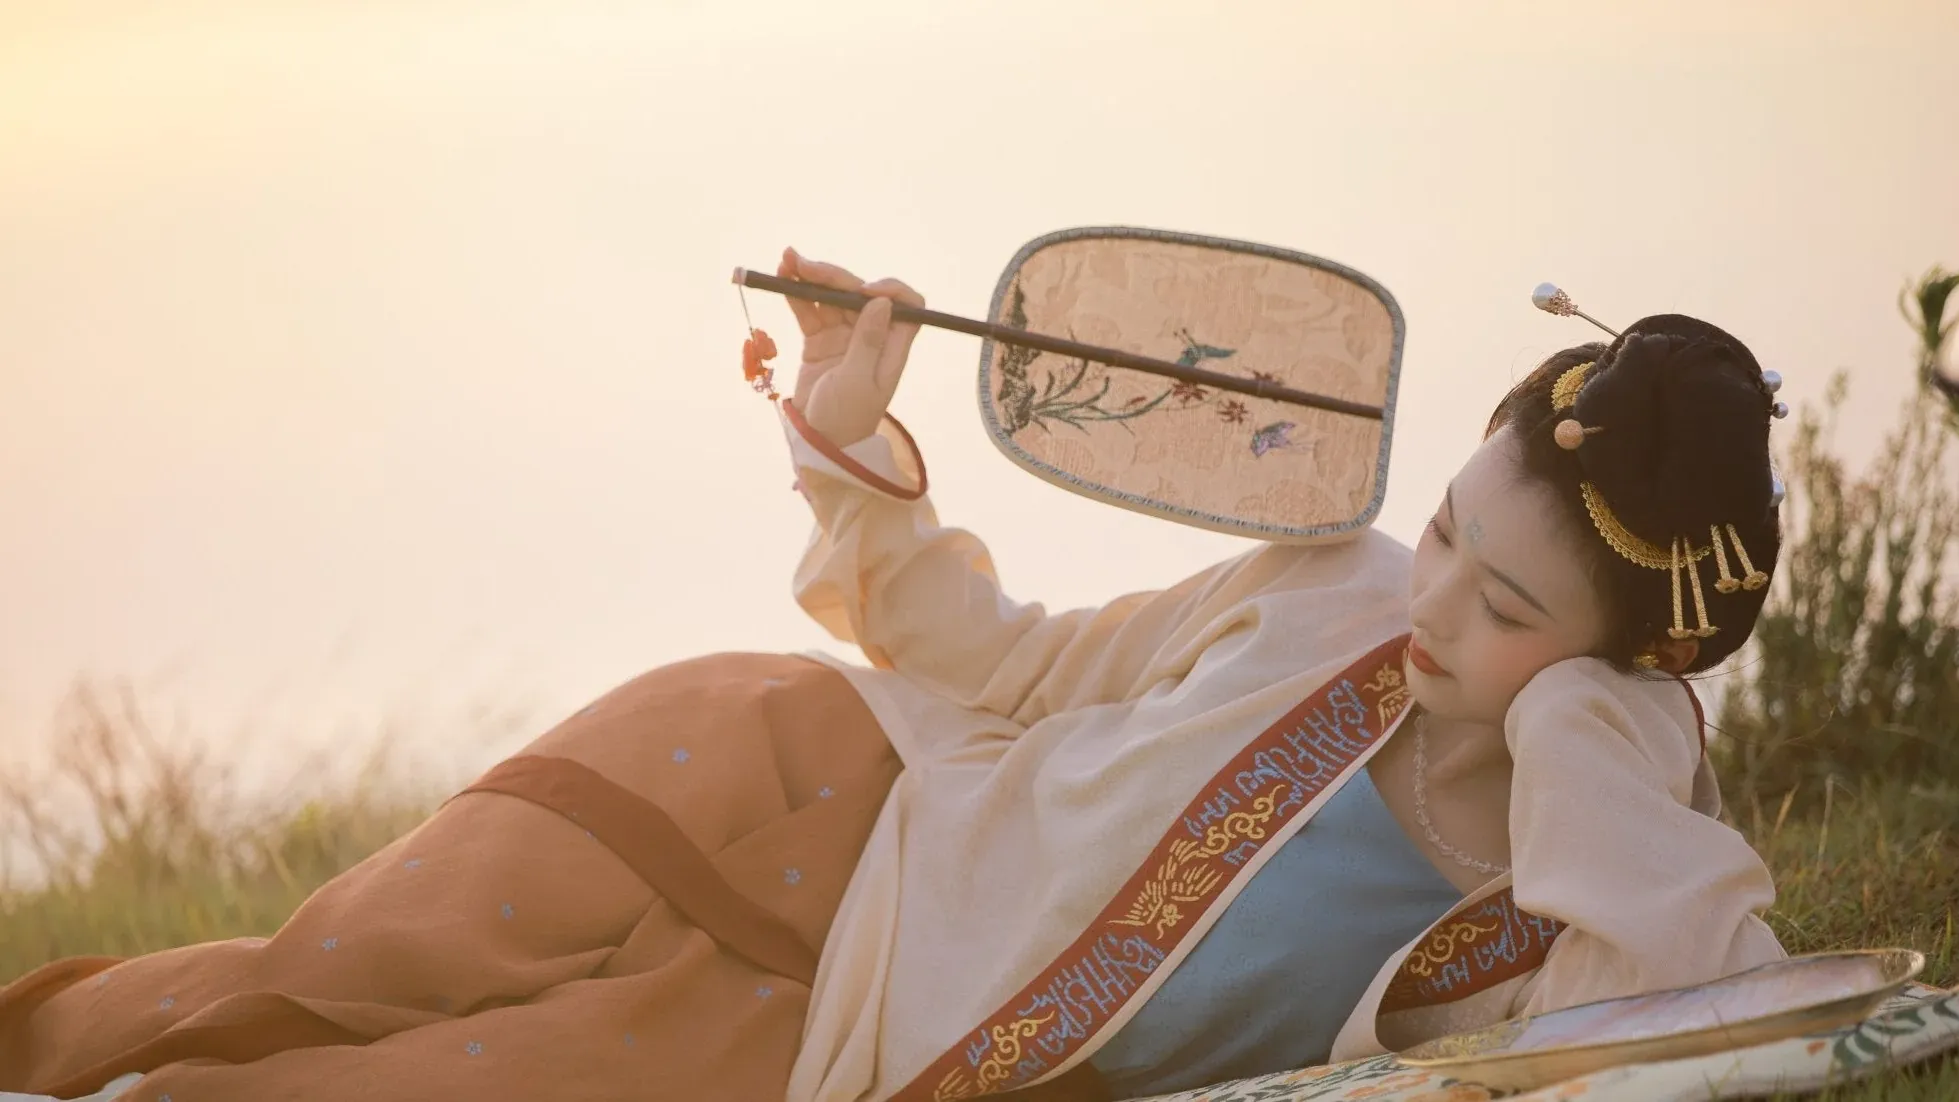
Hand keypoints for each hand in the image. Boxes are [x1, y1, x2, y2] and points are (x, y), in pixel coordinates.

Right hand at [779, 247, 924, 446]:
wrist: (819, 443)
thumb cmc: (846, 419)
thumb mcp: (858, 382)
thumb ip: (868, 341)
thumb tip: (881, 301)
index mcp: (892, 346)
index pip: (906, 305)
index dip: (889, 290)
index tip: (863, 290)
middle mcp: (871, 335)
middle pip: (858, 294)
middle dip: (833, 277)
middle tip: (802, 265)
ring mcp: (844, 336)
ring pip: (831, 298)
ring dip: (811, 278)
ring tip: (786, 261)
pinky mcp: (820, 340)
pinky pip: (810, 311)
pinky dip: (797, 295)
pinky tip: (783, 278)